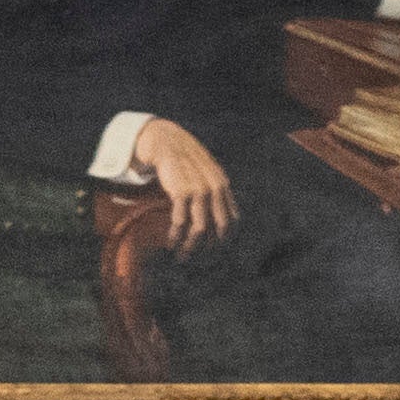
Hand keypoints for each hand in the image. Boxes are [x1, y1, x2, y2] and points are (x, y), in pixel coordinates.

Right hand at [132, 119, 239, 249]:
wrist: (167, 142)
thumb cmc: (185, 160)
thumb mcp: (207, 173)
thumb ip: (215, 191)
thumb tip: (220, 217)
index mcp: (223, 186)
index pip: (232, 221)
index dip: (225, 239)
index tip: (213, 251)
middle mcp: (215, 189)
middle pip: (219, 228)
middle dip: (209, 248)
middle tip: (198, 258)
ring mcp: (199, 190)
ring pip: (200, 229)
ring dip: (190, 247)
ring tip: (182, 256)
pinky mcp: (181, 192)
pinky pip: (180, 222)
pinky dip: (175, 236)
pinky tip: (170, 243)